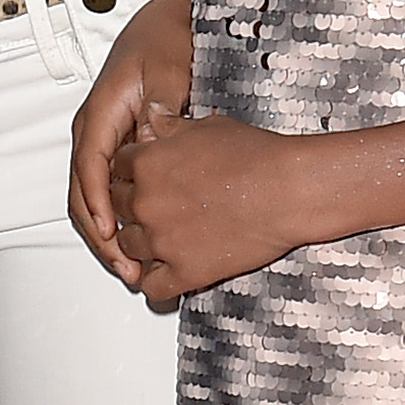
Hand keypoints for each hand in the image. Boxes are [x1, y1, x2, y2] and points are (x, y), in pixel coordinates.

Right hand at [69, 0, 192, 283]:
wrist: (165, 26)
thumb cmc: (162, 41)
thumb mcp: (167, 64)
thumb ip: (162, 97)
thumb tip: (154, 129)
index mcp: (100, 113)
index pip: (89, 167)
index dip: (97, 205)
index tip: (111, 234)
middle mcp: (93, 132)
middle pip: (81, 195)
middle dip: (100, 237)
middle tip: (126, 267)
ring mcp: (103, 145)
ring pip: (90, 201)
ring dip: (106, 238)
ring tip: (131, 268)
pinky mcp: (117, 153)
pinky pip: (107, 195)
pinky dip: (117, 223)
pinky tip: (137, 245)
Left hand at [103, 111, 324, 304]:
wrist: (289, 190)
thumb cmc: (257, 156)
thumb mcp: (205, 126)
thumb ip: (169, 126)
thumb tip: (151, 117)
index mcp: (147, 163)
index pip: (116, 169)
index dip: (129, 173)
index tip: (141, 177)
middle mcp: (147, 202)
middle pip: (116, 207)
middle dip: (131, 205)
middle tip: (152, 205)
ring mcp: (162, 240)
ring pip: (126, 246)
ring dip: (138, 241)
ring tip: (158, 236)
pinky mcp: (184, 272)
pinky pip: (151, 287)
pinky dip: (153, 283)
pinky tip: (163, 273)